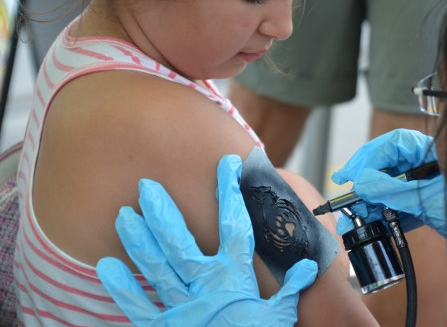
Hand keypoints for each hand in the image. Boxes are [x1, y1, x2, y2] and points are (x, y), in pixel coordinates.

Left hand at [96, 155, 316, 325]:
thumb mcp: (280, 316)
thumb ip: (290, 289)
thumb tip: (309, 266)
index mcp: (236, 279)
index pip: (235, 227)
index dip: (230, 194)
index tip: (226, 165)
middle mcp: (207, 287)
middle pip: (180, 244)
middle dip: (163, 214)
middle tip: (146, 187)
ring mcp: (183, 307)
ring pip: (156, 267)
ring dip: (139, 241)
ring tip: (123, 215)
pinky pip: (138, 305)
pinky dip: (122, 287)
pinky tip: (106, 266)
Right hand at [333, 129, 446, 287]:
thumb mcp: (430, 199)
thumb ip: (394, 191)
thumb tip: (362, 183)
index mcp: (431, 152)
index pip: (391, 146)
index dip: (367, 157)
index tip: (350, 175)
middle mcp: (427, 164)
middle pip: (386, 166)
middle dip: (365, 181)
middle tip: (347, 196)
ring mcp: (427, 183)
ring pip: (390, 186)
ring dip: (371, 200)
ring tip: (355, 214)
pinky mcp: (427, 203)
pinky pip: (400, 203)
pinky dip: (385, 212)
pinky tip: (373, 220)